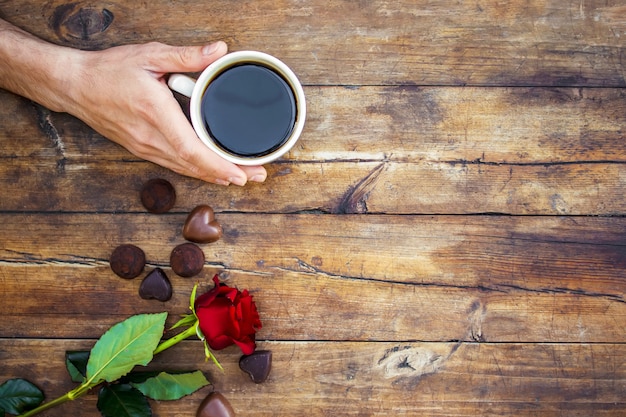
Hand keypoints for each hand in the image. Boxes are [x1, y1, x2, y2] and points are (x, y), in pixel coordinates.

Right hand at [66, 41, 266, 185]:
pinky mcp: (142, 149)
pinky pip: (174, 165)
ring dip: (214, 175)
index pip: (191, 149)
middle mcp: (150, 137)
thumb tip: (219, 51)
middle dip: (228, 174)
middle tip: (256, 176)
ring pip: (185, 169)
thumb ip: (187, 55)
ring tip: (242, 177)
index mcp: (155, 113)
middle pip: (194, 165)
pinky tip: (212, 173)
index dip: (217, 165)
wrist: (75, 86)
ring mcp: (145, 147)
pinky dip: (196, 171)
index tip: (241, 173)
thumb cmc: (110, 71)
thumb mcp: (150, 55)